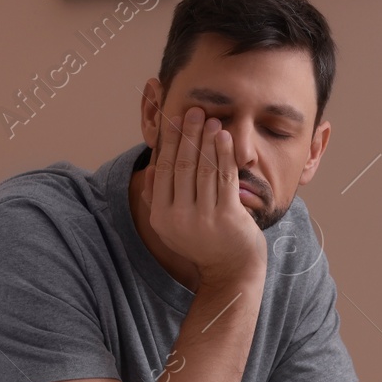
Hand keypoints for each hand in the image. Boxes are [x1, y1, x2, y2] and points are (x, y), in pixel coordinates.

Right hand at [143, 105, 267, 289]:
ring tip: (211, 120)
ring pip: (203, 169)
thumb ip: (159, 200)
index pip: (164, 170)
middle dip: (188, 135)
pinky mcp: (227, 216)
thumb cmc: (202, 243)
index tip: (175, 121)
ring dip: (207, 140)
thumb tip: (149, 171)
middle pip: (182, 165)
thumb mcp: (172, 226)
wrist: (231, 269)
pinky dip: (224, 154)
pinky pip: (224, 177)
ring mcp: (204, 218)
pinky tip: (224, 137)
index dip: (170, 142)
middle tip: (194, 111)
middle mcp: (179, 217)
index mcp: (161, 217)